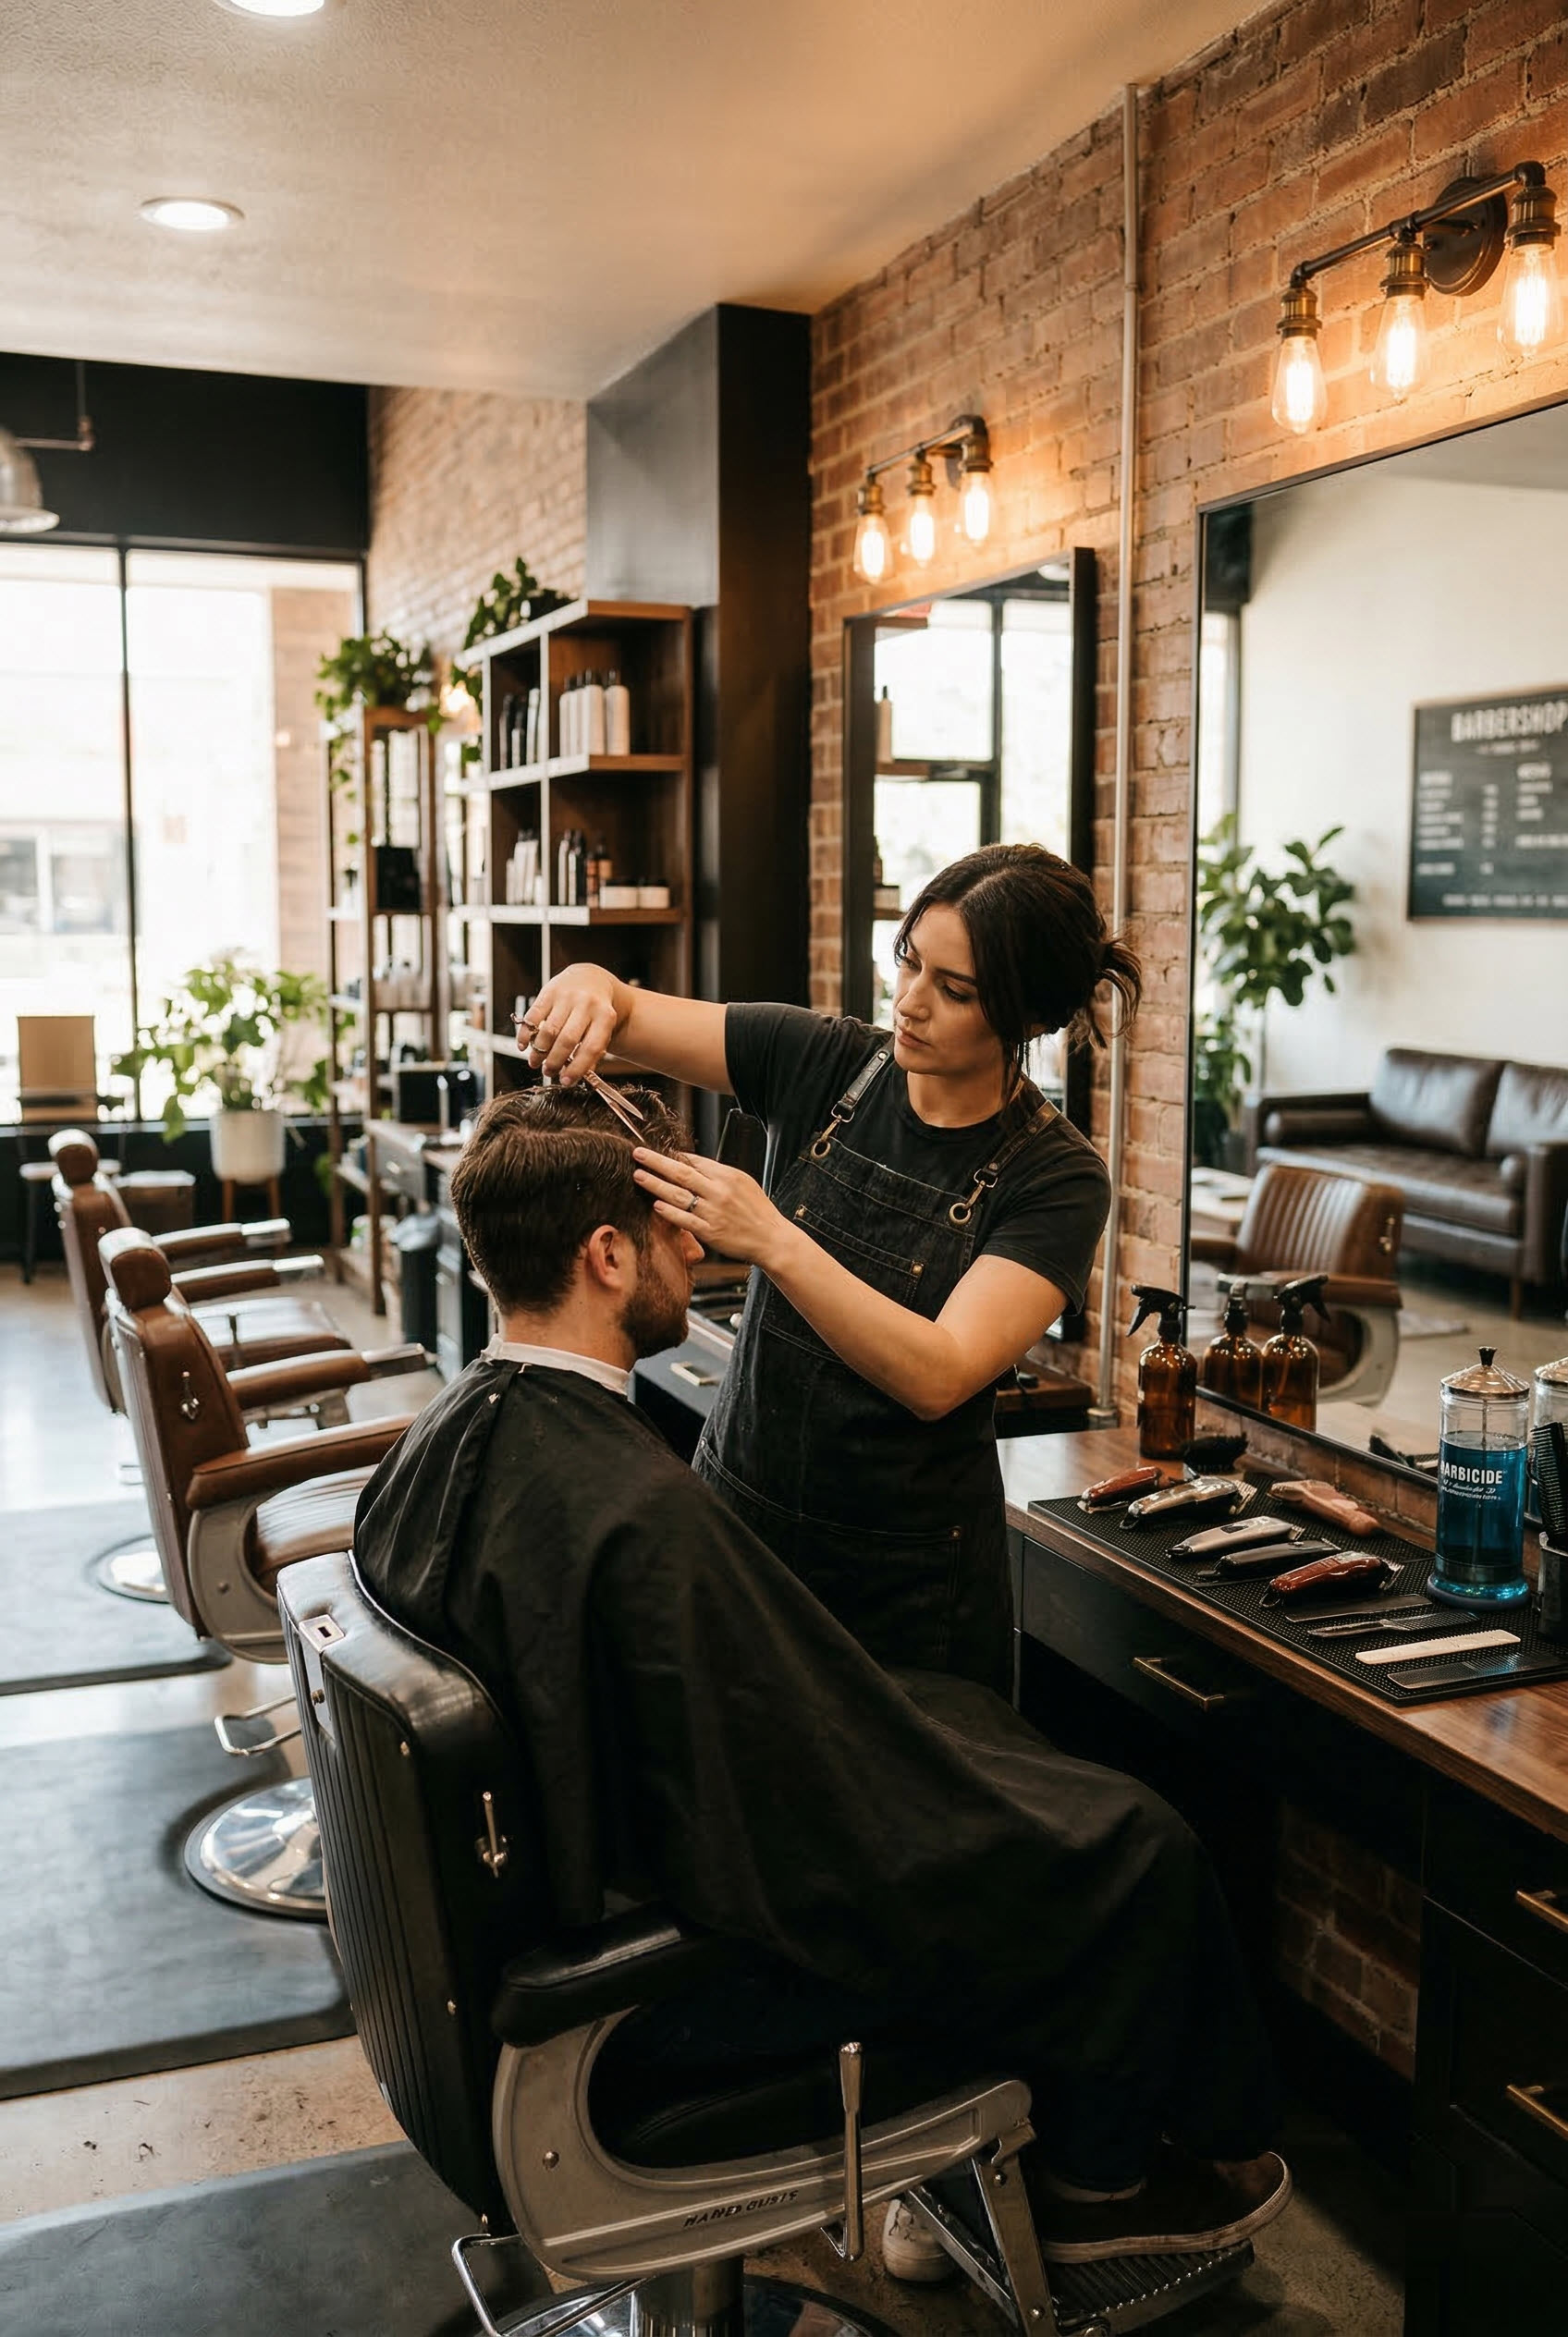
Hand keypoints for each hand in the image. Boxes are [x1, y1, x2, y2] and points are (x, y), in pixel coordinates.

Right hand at [516, 964, 622, 1082]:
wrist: (590, 979)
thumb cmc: (596, 1011)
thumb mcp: (603, 1029)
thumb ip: (592, 1051)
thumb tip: (575, 1075)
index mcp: (606, 1016)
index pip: (592, 1047)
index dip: (578, 1067)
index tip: (566, 1081)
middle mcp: (587, 1004)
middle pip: (567, 1040)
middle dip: (555, 1061)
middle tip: (548, 1072)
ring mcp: (567, 996)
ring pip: (549, 1030)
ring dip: (539, 1051)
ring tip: (535, 1062)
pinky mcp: (549, 991)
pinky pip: (533, 1016)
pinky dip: (526, 1033)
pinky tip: (524, 1045)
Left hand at [633, 1149, 787, 1269]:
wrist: (771, 1239)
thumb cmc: (758, 1211)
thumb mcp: (744, 1183)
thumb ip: (719, 1174)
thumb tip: (693, 1164)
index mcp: (728, 1176)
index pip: (695, 1161)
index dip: (674, 1156)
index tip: (658, 1151)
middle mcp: (719, 1192)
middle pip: (681, 1173)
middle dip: (657, 1162)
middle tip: (638, 1154)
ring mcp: (713, 1212)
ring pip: (678, 1195)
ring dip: (655, 1184)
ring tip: (639, 1175)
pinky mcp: (710, 1232)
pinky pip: (684, 1220)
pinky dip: (669, 1212)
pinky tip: (656, 1204)